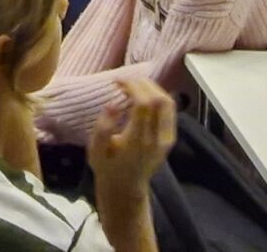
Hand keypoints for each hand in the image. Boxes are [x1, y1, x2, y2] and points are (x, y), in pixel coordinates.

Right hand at [85, 75, 176, 215]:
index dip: (132, 86)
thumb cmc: (108, 167)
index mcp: (137, 141)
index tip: (117, 81)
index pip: (143, 104)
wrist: (126, 187)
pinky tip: (145, 95)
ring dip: (153, 88)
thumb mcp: (95, 151)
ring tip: (135, 85)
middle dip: (142, 83)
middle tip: (125, 81)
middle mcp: (156, 139)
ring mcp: (166, 139)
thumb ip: (102, 128)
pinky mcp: (171, 138)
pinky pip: (170, 111)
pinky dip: (159, 96)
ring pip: (168, 103)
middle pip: (159, 100)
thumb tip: (112, 104)